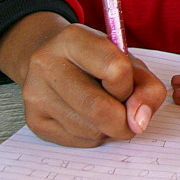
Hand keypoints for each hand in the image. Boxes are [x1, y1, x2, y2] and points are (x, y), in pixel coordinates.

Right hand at [0, 17, 166, 146]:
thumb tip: (140, 120)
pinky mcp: (34, 121)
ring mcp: (36, 94)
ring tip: (104, 109)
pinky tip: (88, 118)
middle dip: (124, 120)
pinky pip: (78, 141)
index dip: (130, 87)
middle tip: (128, 115)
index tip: (129, 88)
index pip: (116, 70)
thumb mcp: (126, 60)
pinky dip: (93, 136)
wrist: (51, 63)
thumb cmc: (96, 61)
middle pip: (100, 108)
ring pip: (90, 130)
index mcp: (73, 39)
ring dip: (109, 129)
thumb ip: (146, 86)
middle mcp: (47, 64)